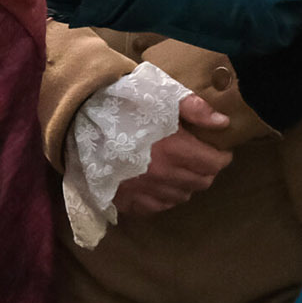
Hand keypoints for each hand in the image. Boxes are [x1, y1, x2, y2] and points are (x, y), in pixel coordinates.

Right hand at [110, 91, 233, 216]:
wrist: (78, 118)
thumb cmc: (122, 102)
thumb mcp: (160, 95)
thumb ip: (194, 109)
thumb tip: (223, 124)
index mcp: (175, 150)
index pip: (213, 164)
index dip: (221, 156)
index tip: (219, 150)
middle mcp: (163, 176)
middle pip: (201, 183)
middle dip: (206, 170)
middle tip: (201, 158)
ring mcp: (144, 191)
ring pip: (181, 197)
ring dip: (186, 185)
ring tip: (180, 170)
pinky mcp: (126, 201)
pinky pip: (157, 207)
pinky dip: (164, 198)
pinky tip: (159, 185)